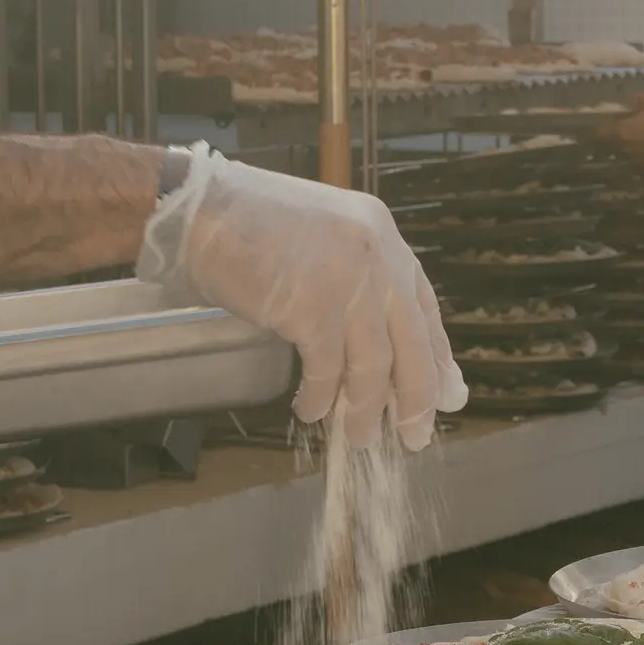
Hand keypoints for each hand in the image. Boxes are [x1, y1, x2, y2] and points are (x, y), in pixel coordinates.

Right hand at [136, 148, 462, 450]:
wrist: (198, 206)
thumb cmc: (249, 222)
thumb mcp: (325, 238)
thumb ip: (358, 281)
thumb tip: (378, 343)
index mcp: (384, 236)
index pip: (424, 309)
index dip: (436, 358)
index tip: (446, 396)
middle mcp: (377, 256)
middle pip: (412, 344)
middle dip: (415, 399)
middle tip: (414, 436)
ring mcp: (348, 282)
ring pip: (374, 365)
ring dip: (364, 410)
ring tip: (358, 438)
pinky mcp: (312, 309)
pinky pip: (326, 370)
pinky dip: (319, 397)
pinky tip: (310, 410)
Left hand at [601, 92, 643, 173]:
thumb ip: (637, 101)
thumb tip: (630, 101)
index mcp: (622, 133)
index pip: (599, 136)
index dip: (597, 133)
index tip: (599, 130)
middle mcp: (625, 153)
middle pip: (610, 152)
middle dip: (611, 147)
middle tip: (617, 141)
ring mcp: (637, 168)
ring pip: (624, 165)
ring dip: (626, 159)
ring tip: (634, 154)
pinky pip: (640, 175)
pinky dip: (641, 171)